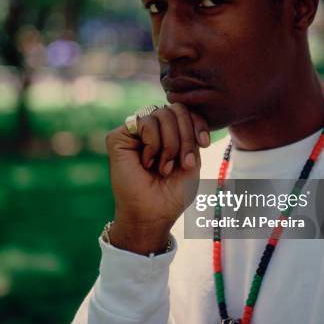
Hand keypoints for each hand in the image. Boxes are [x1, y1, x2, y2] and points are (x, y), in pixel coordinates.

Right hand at [105, 103, 209, 253]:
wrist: (153, 215)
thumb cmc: (173, 193)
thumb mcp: (192, 158)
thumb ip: (190, 132)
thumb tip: (184, 109)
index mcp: (169, 133)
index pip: (185, 111)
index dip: (198, 122)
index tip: (204, 144)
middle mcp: (151, 130)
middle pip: (176, 109)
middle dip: (186, 136)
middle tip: (184, 163)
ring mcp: (134, 132)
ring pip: (161, 113)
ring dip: (171, 144)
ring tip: (165, 168)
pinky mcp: (118, 137)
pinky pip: (145, 122)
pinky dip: (154, 144)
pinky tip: (148, 163)